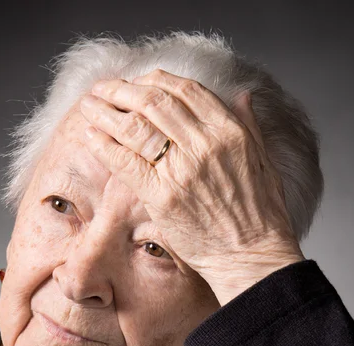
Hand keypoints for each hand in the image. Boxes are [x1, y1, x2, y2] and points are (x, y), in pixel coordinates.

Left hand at [80, 69, 304, 302]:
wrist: (252, 256)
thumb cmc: (262, 215)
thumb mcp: (264, 161)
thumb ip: (249, 125)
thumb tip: (241, 95)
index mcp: (229, 131)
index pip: (184, 90)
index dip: (155, 80)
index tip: (137, 82)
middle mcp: (203, 144)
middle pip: (153, 101)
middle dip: (122, 89)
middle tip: (104, 88)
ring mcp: (181, 170)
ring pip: (134, 127)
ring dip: (106, 111)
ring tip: (89, 105)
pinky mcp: (162, 196)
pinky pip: (125, 162)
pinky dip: (105, 145)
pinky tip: (91, 135)